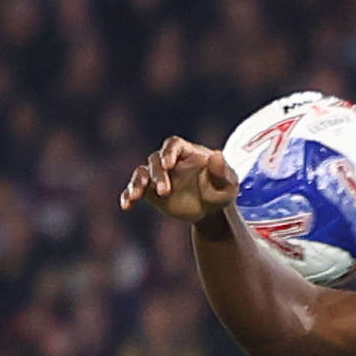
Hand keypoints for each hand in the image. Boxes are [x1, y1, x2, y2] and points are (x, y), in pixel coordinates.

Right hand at [118, 136, 239, 224]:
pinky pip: (135, 190)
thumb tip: (217, 155)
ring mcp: (158, 176)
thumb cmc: (221, 191)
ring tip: (136, 195)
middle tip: (165, 192)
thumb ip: (223, 171)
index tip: (168, 164)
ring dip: (138, 182)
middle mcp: (169, 161)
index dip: (169, 152)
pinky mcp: (150, 192)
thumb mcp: (228, 184)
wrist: (211, 210)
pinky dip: (129, 195)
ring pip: (142, 172)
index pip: (173, 144)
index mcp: (187, 152)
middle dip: (158, 175)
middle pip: (156, 160)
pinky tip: (126, 205)